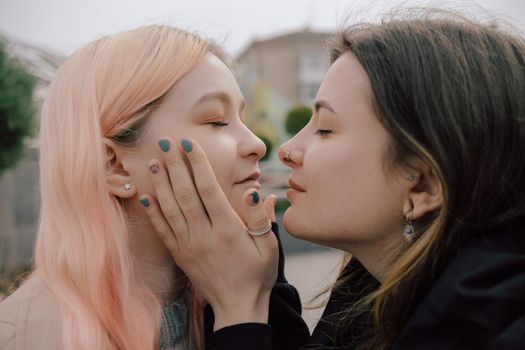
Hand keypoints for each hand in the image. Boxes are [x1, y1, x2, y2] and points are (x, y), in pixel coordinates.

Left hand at [139, 137, 278, 329]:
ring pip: (170, 209)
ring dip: (160, 183)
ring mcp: (189, 246)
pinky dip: (152, 212)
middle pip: (185, 194)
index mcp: (228, 230)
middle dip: (174, 166)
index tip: (188, 144)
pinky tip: (144, 195)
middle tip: (165, 142)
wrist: (238, 308)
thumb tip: (257, 192)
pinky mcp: (180, 256)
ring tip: (152, 161)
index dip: (198, 164)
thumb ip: (262, 218)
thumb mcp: (268, 247)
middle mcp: (205, 235)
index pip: (209, 189)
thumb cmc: (257, 275)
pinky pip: (162, 231)